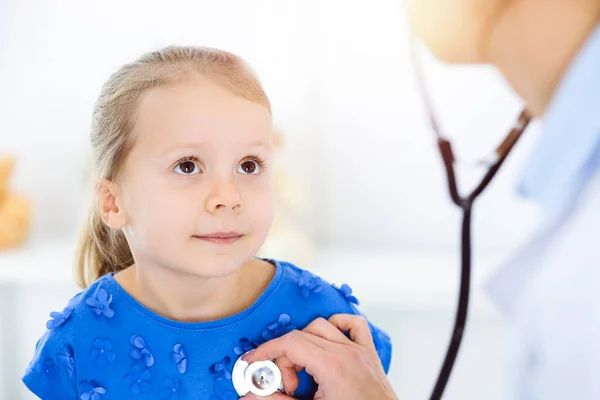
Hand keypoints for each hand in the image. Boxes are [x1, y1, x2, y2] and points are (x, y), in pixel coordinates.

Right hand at [240, 314, 396, 399]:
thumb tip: (250, 394)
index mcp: (333, 367)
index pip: (291, 343)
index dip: (266, 351)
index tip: (253, 361)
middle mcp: (347, 353)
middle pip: (302, 337)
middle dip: (285, 359)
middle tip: (284, 386)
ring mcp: (361, 352)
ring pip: (322, 326)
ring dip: (306, 344)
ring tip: (303, 372)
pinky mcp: (370, 355)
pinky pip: (354, 325)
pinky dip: (338, 326)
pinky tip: (328, 344)